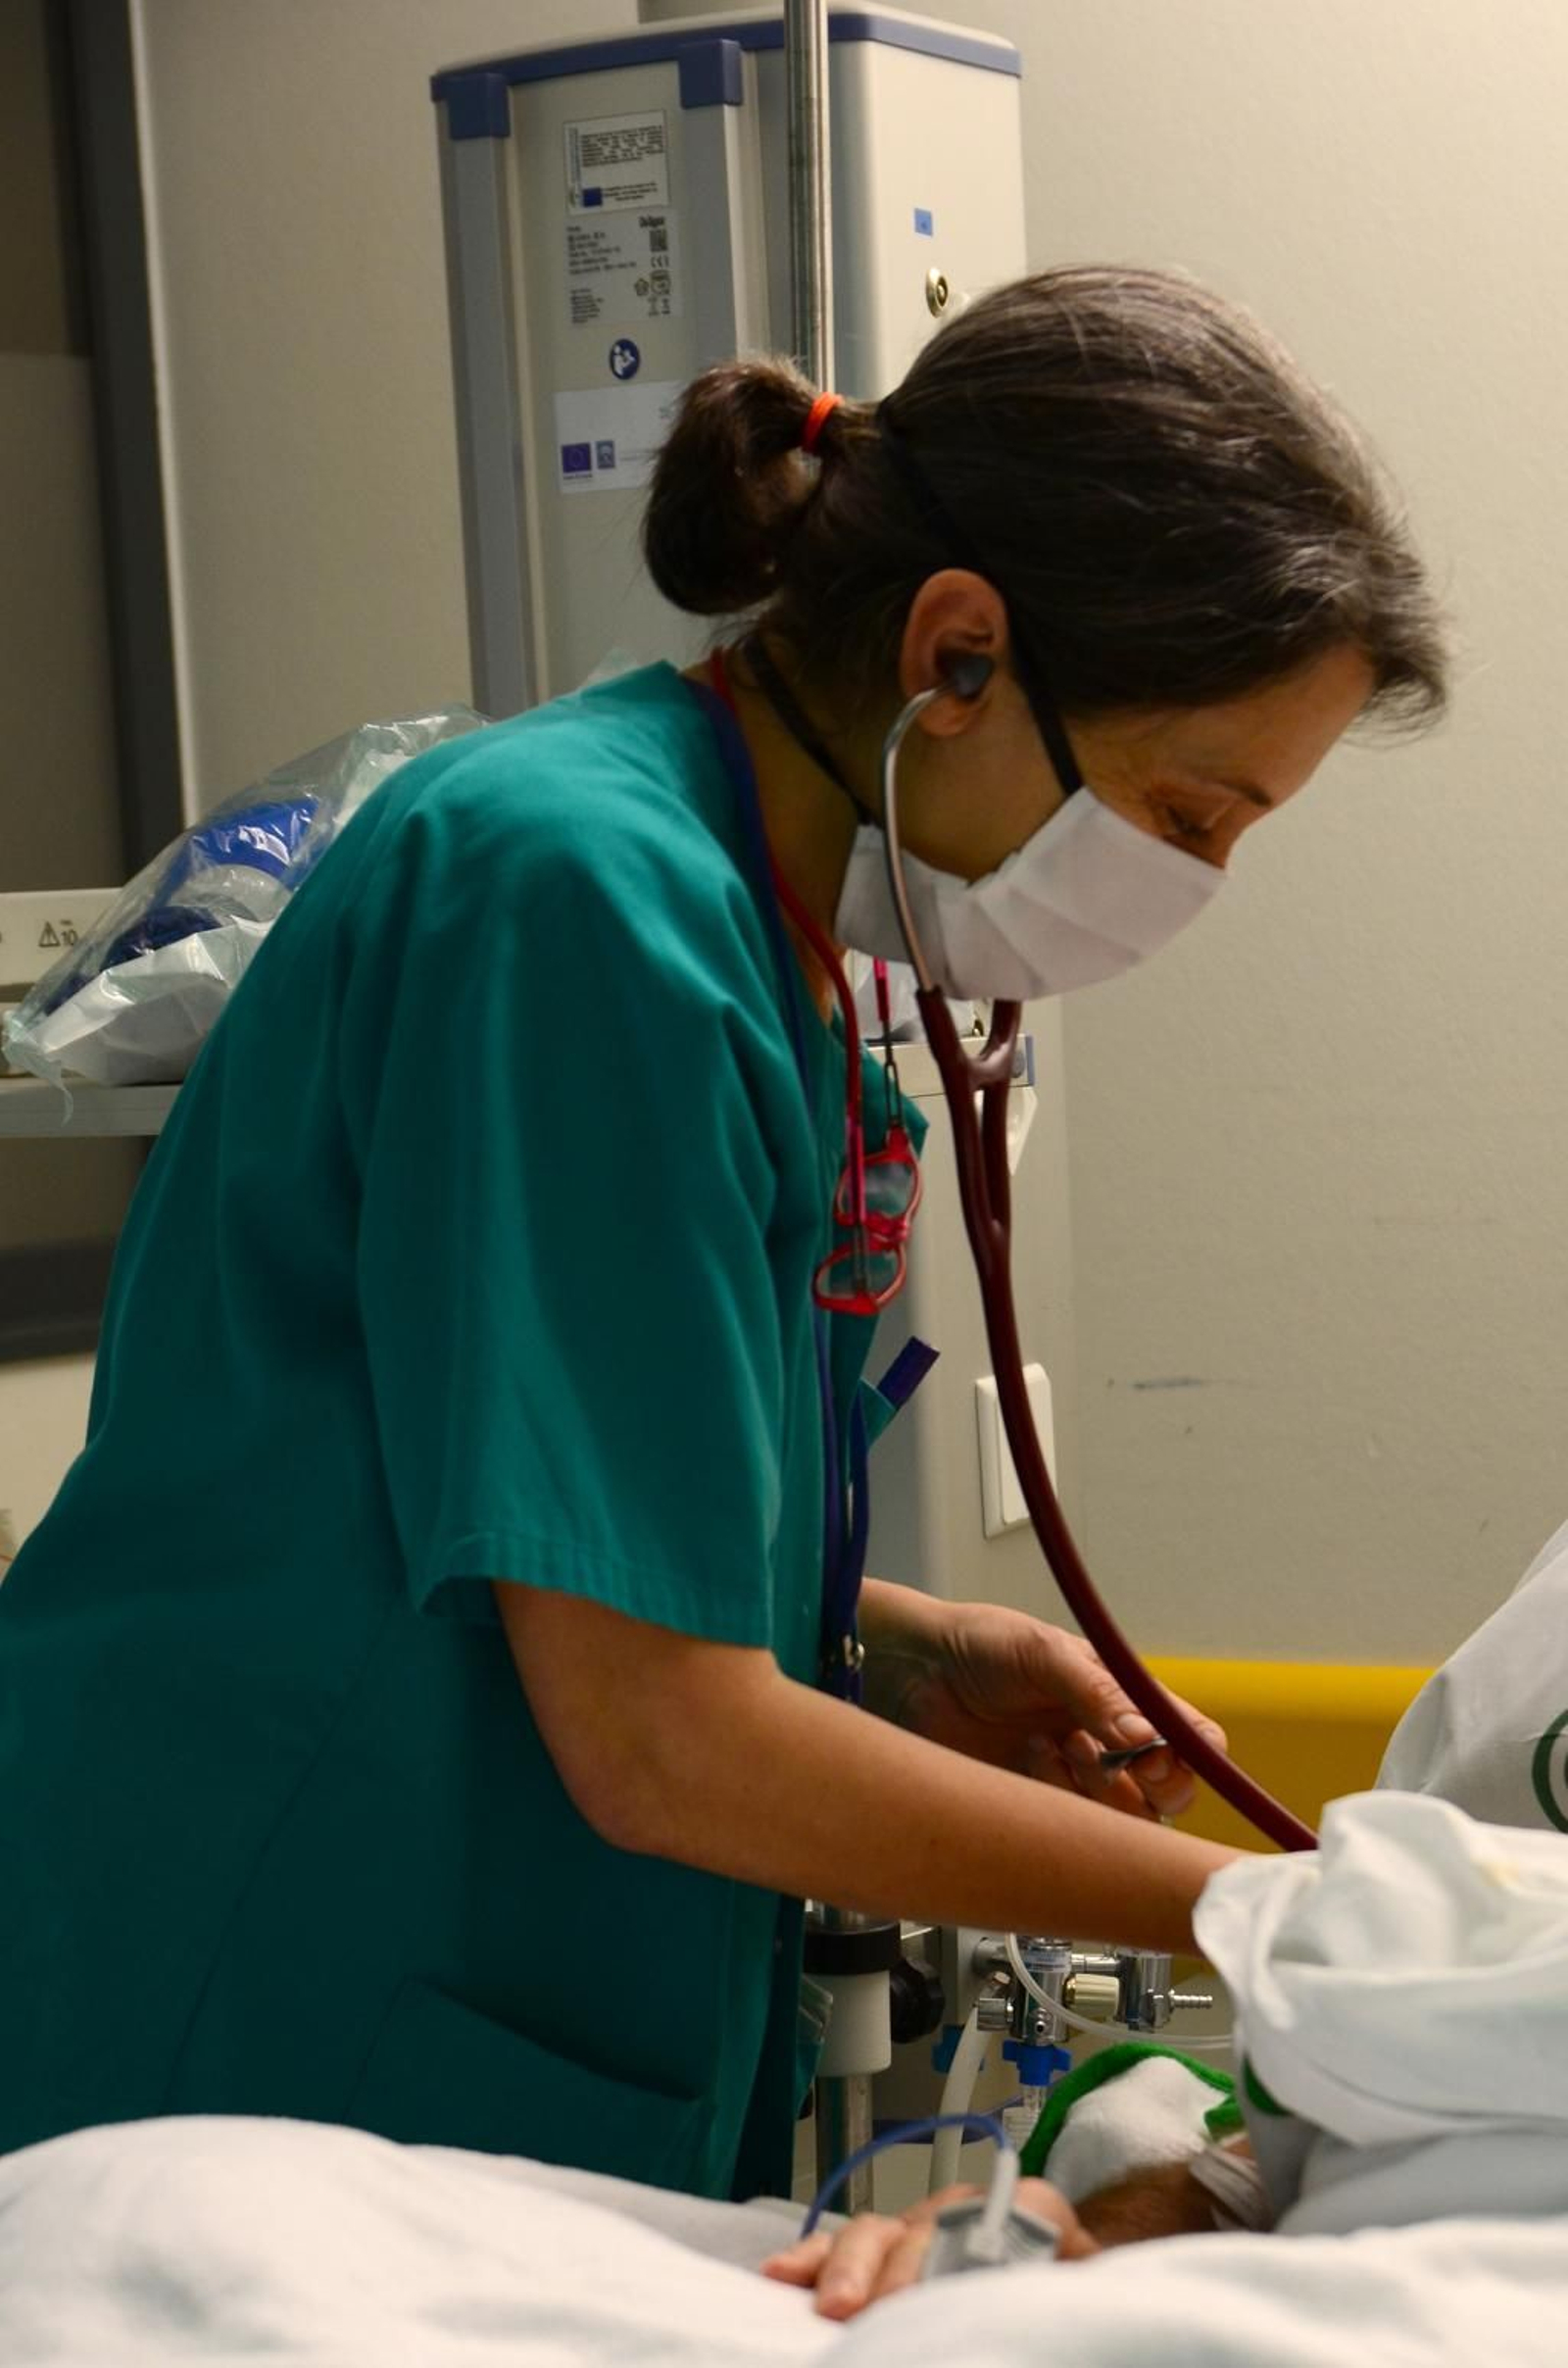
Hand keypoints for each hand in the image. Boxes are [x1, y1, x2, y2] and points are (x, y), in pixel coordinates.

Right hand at [762, 2180, 1095, 2318]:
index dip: (974, 2249)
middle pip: (926, 2225)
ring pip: (875, 2231)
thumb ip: (1069, 2285)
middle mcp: (967, 2209)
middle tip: (868, 2308)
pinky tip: (781, 2276)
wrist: (1067, 2279)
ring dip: (846, 2266)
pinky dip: (810, 2259)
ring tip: (827, 2304)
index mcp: (1034, 2210)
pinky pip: (840, 2246)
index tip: (934, 2298)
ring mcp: (919, 2228)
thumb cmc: (1072, 2288)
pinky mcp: (884, 2255)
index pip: (1009, 2211)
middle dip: (895, 2267)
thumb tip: (1047, 2312)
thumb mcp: (1088, 2284)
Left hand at [863, 1590, 1225, 1820]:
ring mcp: (1072, 1777)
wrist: (910, 1671)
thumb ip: (1096, 1692)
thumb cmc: (978, 1645)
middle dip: (1148, 1786)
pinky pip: (1072, 1830)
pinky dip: (1058, 1806)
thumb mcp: (1042, 1653)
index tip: (1154, 1758)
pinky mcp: (1036, 1805)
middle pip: (1167, 1792)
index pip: (1188, 1738)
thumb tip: (1147, 1735)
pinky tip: (1028, 1764)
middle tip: (1104, 1759)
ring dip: (1097, 1792)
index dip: (1186, 1758)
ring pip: (1123, 1820)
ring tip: (1054, 1751)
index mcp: (1121, 1698)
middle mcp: (1106, 1741)